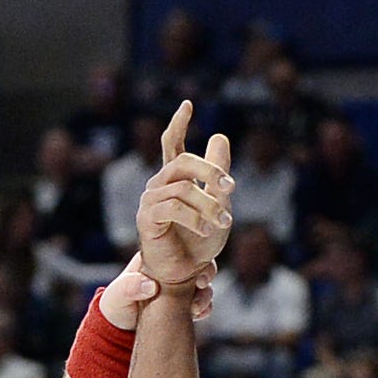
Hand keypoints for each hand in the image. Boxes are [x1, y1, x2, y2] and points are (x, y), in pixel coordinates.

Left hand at [98, 252, 215, 329]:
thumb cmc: (116, 306)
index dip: (192, 256)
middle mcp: (170, 271)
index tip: (195, 271)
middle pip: (197, 264)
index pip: (179, 249)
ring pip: (202, 284)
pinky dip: (205, 308)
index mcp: (155, 260)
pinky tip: (200, 314)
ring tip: (197, 307)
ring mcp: (179, 288)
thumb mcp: (116, 296)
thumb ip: (128, 286)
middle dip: (206, 273)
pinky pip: (201, 303)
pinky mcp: (184, 305)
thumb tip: (151, 286)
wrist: (119, 331)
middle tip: (202, 285)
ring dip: (205, 294)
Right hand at [135, 102, 233, 290]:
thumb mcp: (217, 202)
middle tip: (231, 188)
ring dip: (208, 205)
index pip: (173, 143)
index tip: (188, 104)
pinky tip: (206, 230)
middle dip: (210, 172)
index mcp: (175, 179)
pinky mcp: (147, 218)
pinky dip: (194, 217)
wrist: (184, 274)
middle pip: (183, 162)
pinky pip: (172, 207)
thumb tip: (219, 135)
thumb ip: (218, 172)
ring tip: (223, 221)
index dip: (179, 123)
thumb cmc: (199, 242)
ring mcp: (150, 200)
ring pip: (183, 188)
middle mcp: (159, 185)